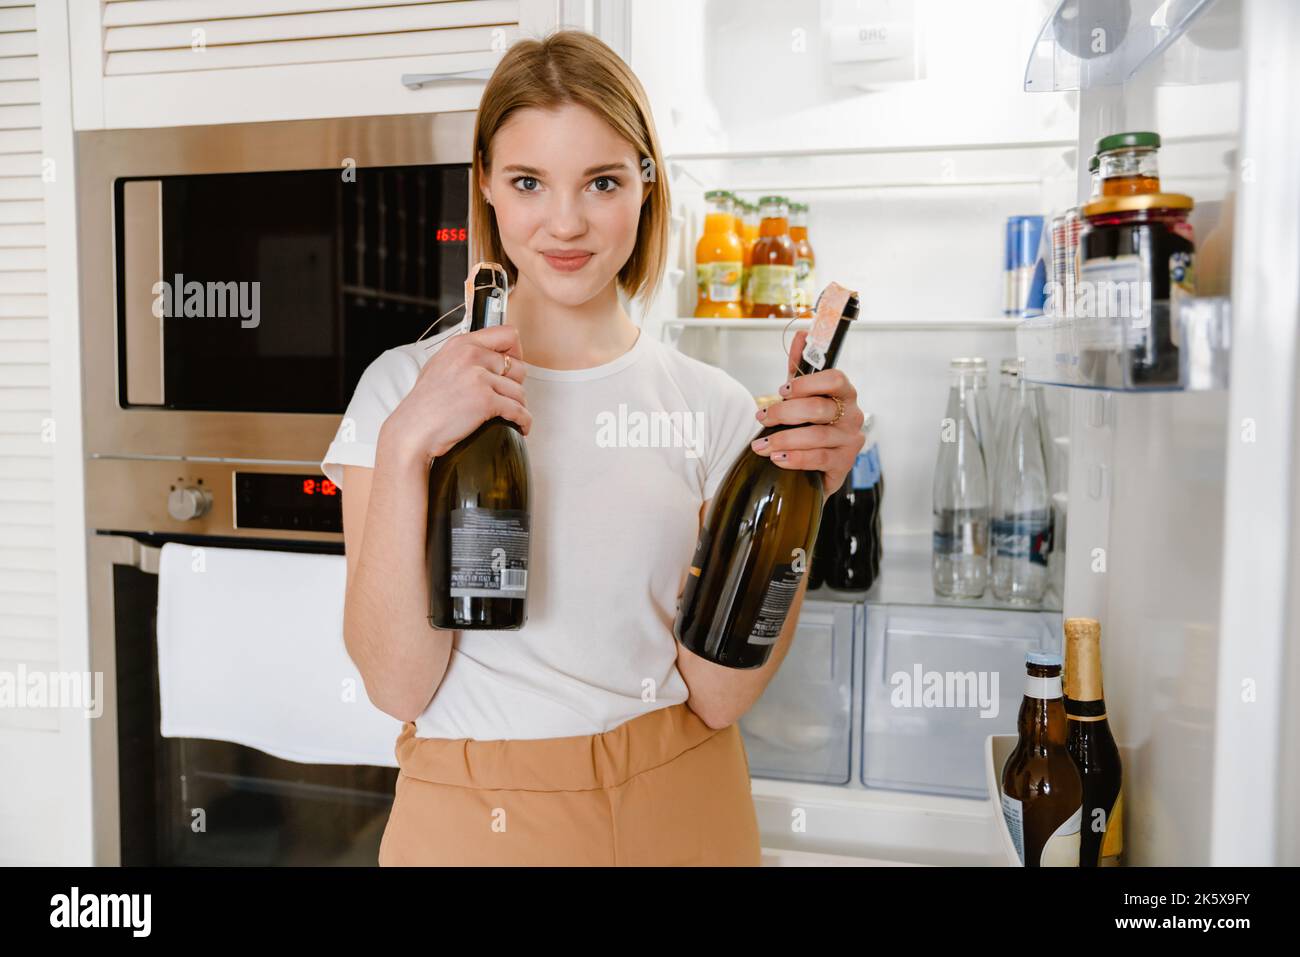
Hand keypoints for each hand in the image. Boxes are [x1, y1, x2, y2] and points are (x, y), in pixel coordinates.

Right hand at [380, 325, 530, 467]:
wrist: (413, 430)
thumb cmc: (425, 405)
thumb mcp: (440, 366)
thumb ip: (465, 357)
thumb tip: (491, 357)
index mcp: (461, 344)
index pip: (507, 334)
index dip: (516, 352)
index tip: (513, 367)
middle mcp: (471, 356)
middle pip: (519, 366)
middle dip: (516, 385)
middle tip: (506, 397)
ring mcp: (479, 378)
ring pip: (519, 391)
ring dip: (518, 406)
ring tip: (509, 415)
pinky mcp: (486, 401)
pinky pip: (519, 411)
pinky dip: (523, 421)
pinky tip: (520, 427)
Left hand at [749, 329, 864, 496]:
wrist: (815, 467)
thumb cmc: (810, 426)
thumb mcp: (802, 396)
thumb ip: (800, 367)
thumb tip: (801, 334)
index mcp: (845, 394)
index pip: (835, 379)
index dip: (807, 382)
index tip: (782, 389)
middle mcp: (853, 416)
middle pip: (819, 408)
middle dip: (784, 412)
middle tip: (762, 418)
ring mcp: (851, 441)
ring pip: (816, 435)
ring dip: (783, 439)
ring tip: (761, 445)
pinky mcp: (844, 464)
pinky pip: (818, 458)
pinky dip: (795, 458)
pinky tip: (777, 458)